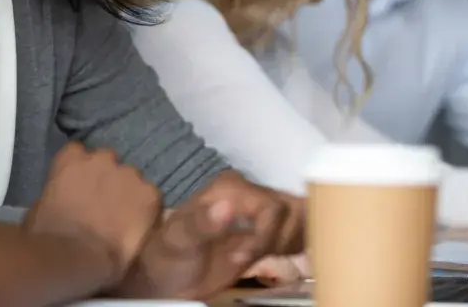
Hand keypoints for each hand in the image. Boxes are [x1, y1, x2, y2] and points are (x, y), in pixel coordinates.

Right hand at [24, 142, 161, 285]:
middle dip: (106, 178)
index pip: (77, 152)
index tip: (80, 186)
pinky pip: (150, 197)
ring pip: (131, 179)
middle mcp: (101, 158)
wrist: (79, 257)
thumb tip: (65, 197)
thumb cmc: (50, 237)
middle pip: (108, 162)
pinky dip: (146, 210)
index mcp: (71, 159)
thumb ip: (59, 191)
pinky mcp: (150, 194)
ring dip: (127, 192)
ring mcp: (128, 174)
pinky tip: (139, 228)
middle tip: (102, 203)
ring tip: (123, 218)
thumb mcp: (41, 206)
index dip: (81, 170)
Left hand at [113, 171, 303, 299]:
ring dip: (292, 242)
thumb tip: (227, 208)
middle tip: (259, 258)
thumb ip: (200, 224)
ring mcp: (261, 213)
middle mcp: (249, 194)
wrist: (165, 278)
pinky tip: (277, 257)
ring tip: (264, 258)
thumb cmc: (167, 256)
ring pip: (301, 218)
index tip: (244, 257)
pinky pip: (300, 231)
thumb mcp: (177, 241)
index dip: (266, 235)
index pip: (271, 206)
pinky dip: (299, 245)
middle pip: (294, 209)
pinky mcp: (268, 232)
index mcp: (230, 189)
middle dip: (284, 238)